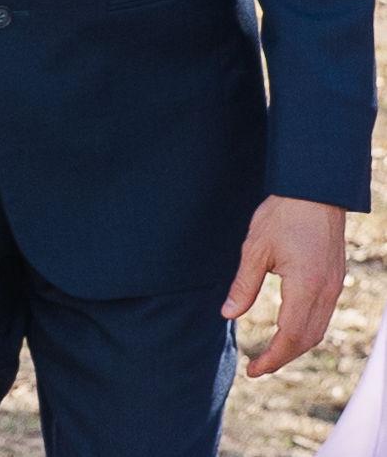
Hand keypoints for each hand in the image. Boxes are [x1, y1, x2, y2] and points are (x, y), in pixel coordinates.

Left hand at [225, 195, 347, 376]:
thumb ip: (243, 286)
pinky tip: (287, 331)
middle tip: (257, 368)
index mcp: (306, 286)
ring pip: (318, 330)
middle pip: (307, 339)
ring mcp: (334, 286)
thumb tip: (228, 315)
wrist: (315, 192)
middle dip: (282, 358)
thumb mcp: (255, 250)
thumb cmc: (282, 216)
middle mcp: (326, 291)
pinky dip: (305, 331)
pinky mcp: (334, 279)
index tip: (253, 370)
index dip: (272, 357)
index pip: (290, 336)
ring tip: (270, 355)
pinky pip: (322, 315)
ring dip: (295, 347)